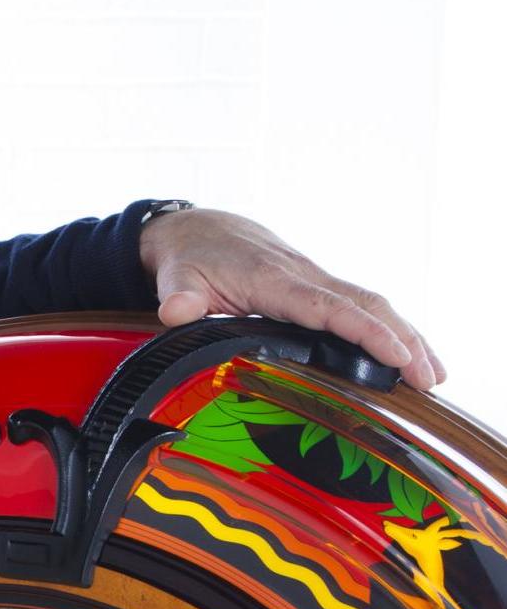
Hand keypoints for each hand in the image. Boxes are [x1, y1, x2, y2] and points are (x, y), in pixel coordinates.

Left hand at [140, 208, 442, 390]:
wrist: (199, 230)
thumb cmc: (190, 257)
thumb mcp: (176, 277)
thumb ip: (178, 296)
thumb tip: (177, 311)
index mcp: (274, 280)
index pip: (328, 307)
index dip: (365, 331)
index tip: (397, 353)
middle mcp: (303, 278)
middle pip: (365, 306)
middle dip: (402, 340)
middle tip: (429, 379)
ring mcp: (314, 282)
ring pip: (371, 306)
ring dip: (406, 337)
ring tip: (432, 376)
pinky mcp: (317, 288)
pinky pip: (360, 308)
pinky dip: (389, 330)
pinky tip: (408, 355)